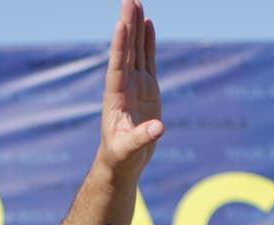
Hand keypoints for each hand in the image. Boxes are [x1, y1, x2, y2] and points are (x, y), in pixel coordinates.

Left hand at [101, 0, 163, 175]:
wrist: (123, 160)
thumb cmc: (121, 156)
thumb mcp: (129, 150)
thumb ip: (141, 139)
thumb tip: (158, 129)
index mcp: (116, 98)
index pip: (117, 68)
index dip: (119, 47)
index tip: (120, 25)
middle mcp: (124, 86)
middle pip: (126, 51)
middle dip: (128, 25)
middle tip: (129, 0)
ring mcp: (135, 84)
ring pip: (136, 50)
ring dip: (136, 27)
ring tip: (136, 2)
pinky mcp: (146, 87)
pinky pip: (147, 59)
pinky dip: (148, 42)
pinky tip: (148, 23)